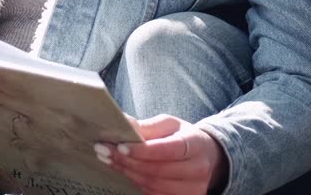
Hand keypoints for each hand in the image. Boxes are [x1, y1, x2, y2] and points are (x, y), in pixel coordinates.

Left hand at [97, 114, 228, 194]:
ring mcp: (192, 189)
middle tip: (104, 151)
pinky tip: (124, 171)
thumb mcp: (170, 125)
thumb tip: (124, 122)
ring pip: (153, 185)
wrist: (207, 158)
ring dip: (128, 173)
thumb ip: (148, 126)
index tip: (120, 146)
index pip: (168, 150)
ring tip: (109, 160)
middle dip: (127, 161)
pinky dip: (136, 183)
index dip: (143, 150)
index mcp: (196, 144)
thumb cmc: (183, 137)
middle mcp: (197, 169)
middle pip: (158, 170)